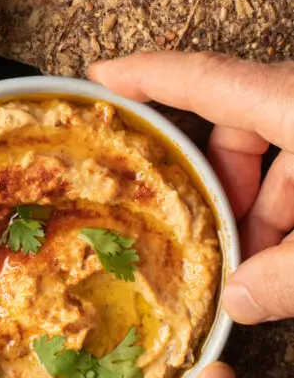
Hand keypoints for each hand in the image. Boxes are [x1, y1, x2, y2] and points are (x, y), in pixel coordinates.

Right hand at [89, 52, 293, 323]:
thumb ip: (285, 277)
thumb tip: (241, 301)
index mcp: (292, 100)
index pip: (201, 78)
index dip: (144, 76)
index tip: (102, 77)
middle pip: (238, 123)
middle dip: (218, 182)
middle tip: (209, 236)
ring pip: (280, 150)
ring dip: (262, 205)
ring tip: (261, 266)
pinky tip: (291, 259)